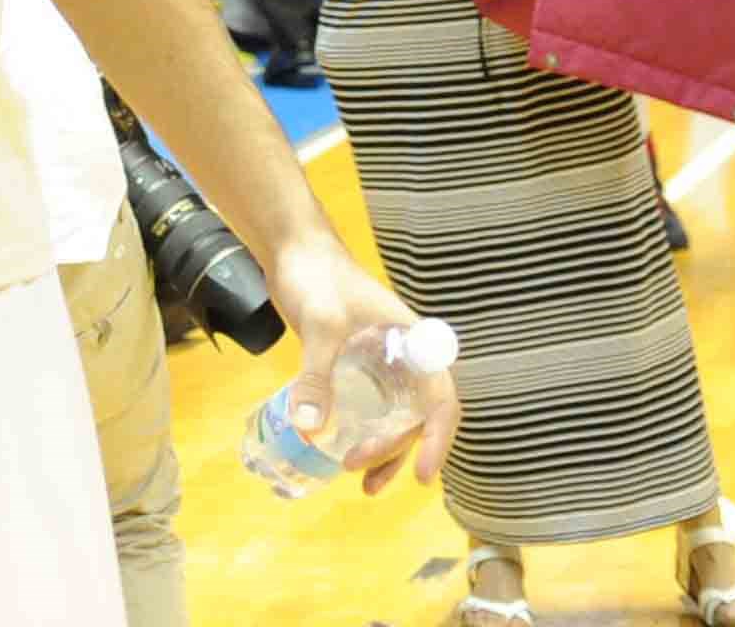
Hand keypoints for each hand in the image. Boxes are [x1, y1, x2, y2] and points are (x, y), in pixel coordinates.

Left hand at [261, 236, 455, 494]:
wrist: (293, 249)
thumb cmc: (317, 276)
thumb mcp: (320, 324)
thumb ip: (317, 373)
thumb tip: (310, 428)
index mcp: (412, 341)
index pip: (441, 395)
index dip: (438, 437)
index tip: (425, 474)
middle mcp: (403, 357)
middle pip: (415, 415)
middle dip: (394, 448)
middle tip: (356, 466)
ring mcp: (379, 364)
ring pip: (395, 418)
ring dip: (384, 452)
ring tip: (364, 486)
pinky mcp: (355, 368)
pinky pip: (369, 410)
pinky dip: (362, 434)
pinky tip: (342, 455)